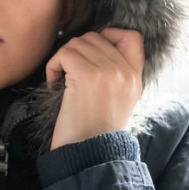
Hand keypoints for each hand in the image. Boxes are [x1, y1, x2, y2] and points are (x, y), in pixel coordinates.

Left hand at [45, 28, 144, 149]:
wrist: (90, 153)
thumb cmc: (94, 131)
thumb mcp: (119, 100)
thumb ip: (115, 75)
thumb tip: (93, 50)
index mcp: (135, 77)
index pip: (132, 37)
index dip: (108, 35)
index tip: (90, 54)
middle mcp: (125, 71)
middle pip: (94, 37)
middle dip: (76, 53)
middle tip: (68, 76)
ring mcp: (108, 70)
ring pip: (77, 43)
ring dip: (62, 60)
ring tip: (61, 82)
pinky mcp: (87, 74)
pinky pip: (63, 54)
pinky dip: (53, 66)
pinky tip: (54, 84)